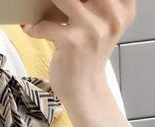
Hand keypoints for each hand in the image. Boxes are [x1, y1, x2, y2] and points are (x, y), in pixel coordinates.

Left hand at [21, 0, 135, 104]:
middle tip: (54, 2)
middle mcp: (112, 18)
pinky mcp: (73, 43)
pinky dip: (35, 27)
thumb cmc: (89, 57)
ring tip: (41, 7)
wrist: (85, 91)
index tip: (74, 2)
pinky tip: (31, 29)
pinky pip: (46, 25)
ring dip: (49, 2)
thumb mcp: (102, 26)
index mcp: (123, 10)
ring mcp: (92, 31)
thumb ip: (95, 4)